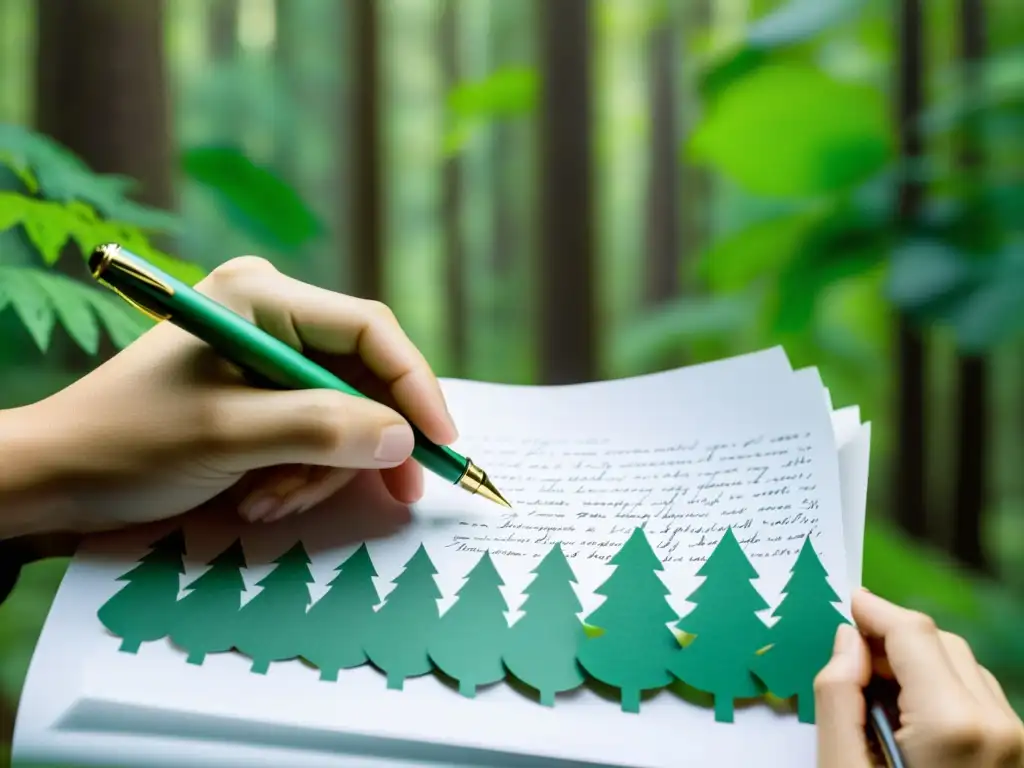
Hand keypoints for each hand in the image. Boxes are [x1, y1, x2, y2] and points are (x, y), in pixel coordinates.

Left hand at [3, 256, 457, 536]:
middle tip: (384, 497)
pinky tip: (262, 500)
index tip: (441, 444)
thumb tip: (404, 437)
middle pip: (363, 377)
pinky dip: (301, 472)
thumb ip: (322, 430)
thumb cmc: (130, 443)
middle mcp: (273, 316)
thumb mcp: (230, 437)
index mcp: (262, 297)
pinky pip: (315, 433)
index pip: (369, 330)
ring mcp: (268, 356)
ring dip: (320, 470)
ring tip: (269, 505)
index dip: (416, 386)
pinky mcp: (262, 395)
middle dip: (361, 444)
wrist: (57, 478)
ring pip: (343, 415)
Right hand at [815, 588, 1023, 767]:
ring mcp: (1014, 742)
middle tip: (851, 666)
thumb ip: (838, 698)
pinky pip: (978, 699)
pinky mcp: (1017, 755)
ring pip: (961, 667)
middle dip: (891, 642)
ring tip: (878, 705)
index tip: (846, 602)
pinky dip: (940, 694)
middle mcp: (995, 725)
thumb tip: (848, 640)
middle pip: (939, 643)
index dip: (874, 609)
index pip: (912, 632)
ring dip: (917, 667)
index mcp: (951, 724)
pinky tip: (910, 727)